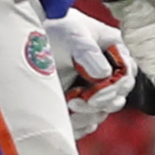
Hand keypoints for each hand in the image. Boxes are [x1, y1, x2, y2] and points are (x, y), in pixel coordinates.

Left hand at [49, 10, 134, 135]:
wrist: (29, 38)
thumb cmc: (56, 29)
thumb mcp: (73, 35)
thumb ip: (89, 52)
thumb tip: (104, 75)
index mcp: (116, 55)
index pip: (126, 77)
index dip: (113, 88)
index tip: (94, 95)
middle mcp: (110, 75)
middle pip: (116, 98)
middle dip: (97, 104)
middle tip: (74, 103)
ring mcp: (95, 91)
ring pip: (102, 112)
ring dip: (87, 116)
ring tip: (68, 109)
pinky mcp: (81, 104)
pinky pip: (87, 122)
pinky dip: (80, 125)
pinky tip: (69, 121)